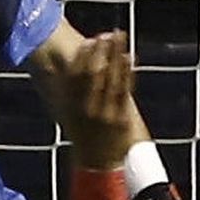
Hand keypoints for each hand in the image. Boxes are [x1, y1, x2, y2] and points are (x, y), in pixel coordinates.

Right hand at [60, 32, 133, 170]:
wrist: (97, 166)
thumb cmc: (84, 138)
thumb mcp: (70, 116)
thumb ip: (72, 94)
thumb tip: (71, 69)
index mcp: (71, 107)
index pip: (75, 76)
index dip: (83, 56)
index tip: (90, 40)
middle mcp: (86, 110)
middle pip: (94, 73)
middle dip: (101, 51)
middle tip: (106, 33)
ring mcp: (104, 114)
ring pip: (111, 78)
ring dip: (116, 54)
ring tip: (120, 36)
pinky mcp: (120, 119)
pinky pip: (124, 90)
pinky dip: (127, 72)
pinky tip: (129, 56)